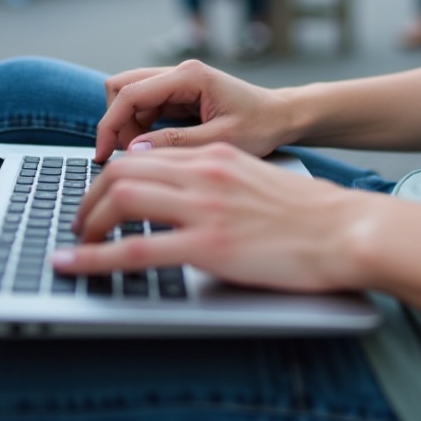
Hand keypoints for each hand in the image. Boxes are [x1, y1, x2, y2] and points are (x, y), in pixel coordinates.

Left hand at [54, 143, 367, 292]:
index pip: (146, 155)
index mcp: (218, 157)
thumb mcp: (258, 182)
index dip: (111, 175)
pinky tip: (73, 265)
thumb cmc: (312, 214)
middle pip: (124, 171)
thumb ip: (220, 183)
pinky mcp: (210, 246)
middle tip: (79, 220)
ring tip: (74, 242)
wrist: (348, 230)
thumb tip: (189, 200)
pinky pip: (137, 249)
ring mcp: (206, 208)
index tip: (99, 196)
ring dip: (86, 221)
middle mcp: (206, 173)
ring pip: (121, 199)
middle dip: (89, 197)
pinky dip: (95, 258)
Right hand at [97, 60, 295, 162]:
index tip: (102, 155)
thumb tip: (134, 150)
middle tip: (125, 155)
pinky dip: (141, 128)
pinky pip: (146, 108)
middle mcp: (179, 73)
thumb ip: (176, 143)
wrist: (283, 117)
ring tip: (146, 155)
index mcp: (189, 76)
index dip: (109, 124)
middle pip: (122, 88)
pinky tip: (155, 148)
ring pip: (131, 98)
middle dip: (116, 122)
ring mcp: (178, 82)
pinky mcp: (180, 95)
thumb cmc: (261, 126)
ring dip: (128, 127)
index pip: (128, 93)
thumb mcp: (221, 140)